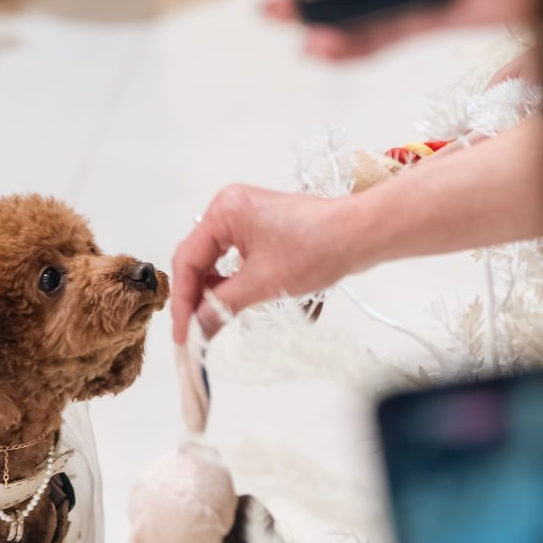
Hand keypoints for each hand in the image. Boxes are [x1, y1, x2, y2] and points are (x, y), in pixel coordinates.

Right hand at [169, 185, 353, 340]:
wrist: (360, 234)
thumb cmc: (318, 247)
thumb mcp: (262, 283)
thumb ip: (221, 307)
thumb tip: (197, 331)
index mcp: (223, 211)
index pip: (188, 261)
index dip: (182, 301)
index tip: (182, 334)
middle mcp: (227, 209)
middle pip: (195, 260)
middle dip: (192, 297)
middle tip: (190, 332)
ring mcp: (241, 217)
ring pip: (210, 261)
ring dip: (207, 292)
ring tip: (205, 322)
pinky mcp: (256, 228)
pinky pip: (228, 259)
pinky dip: (224, 283)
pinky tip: (223, 304)